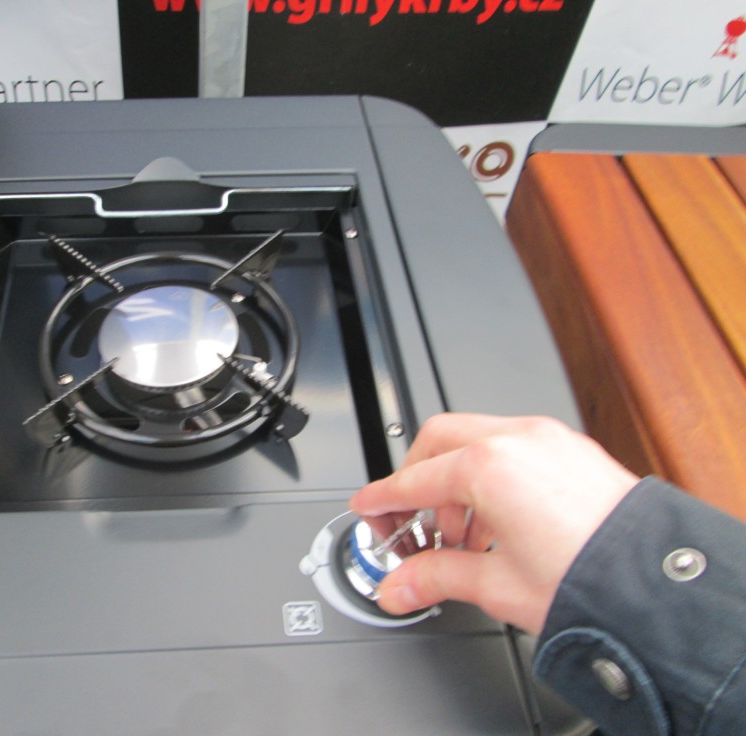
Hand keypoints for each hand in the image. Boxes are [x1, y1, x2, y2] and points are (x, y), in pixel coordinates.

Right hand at [349, 413, 637, 634]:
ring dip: (455, 479)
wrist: (659, 587)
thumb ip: (436, 576)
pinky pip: (512, 445)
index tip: (367, 508)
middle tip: (410, 522)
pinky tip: (495, 521)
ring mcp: (548, 439)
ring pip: (476, 438)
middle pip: (438, 441)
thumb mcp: (497, 584)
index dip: (382, 498)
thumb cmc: (592, 581)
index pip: (414, 478)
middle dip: (417, 479)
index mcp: (490, 467)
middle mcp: (518, 440)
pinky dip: (490, 474)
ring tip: (460, 535)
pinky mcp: (572, 449)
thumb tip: (399, 587)